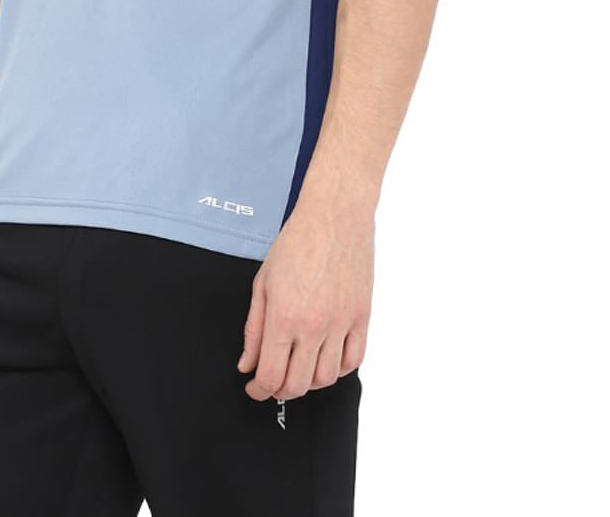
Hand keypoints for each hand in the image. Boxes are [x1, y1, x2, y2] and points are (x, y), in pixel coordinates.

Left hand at [236, 205, 372, 399]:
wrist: (334, 217)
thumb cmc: (296, 243)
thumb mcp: (263, 283)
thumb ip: (254, 329)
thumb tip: (247, 364)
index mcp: (284, 317)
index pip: (270, 376)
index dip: (259, 390)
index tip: (255, 388)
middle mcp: (314, 326)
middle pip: (298, 385)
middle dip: (280, 391)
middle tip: (273, 381)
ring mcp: (341, 323)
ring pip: (327, 379)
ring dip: (309, 382)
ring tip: (299, 369)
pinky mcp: (362, 317)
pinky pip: (353, 360)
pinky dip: (339, 369)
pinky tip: (326, 359)